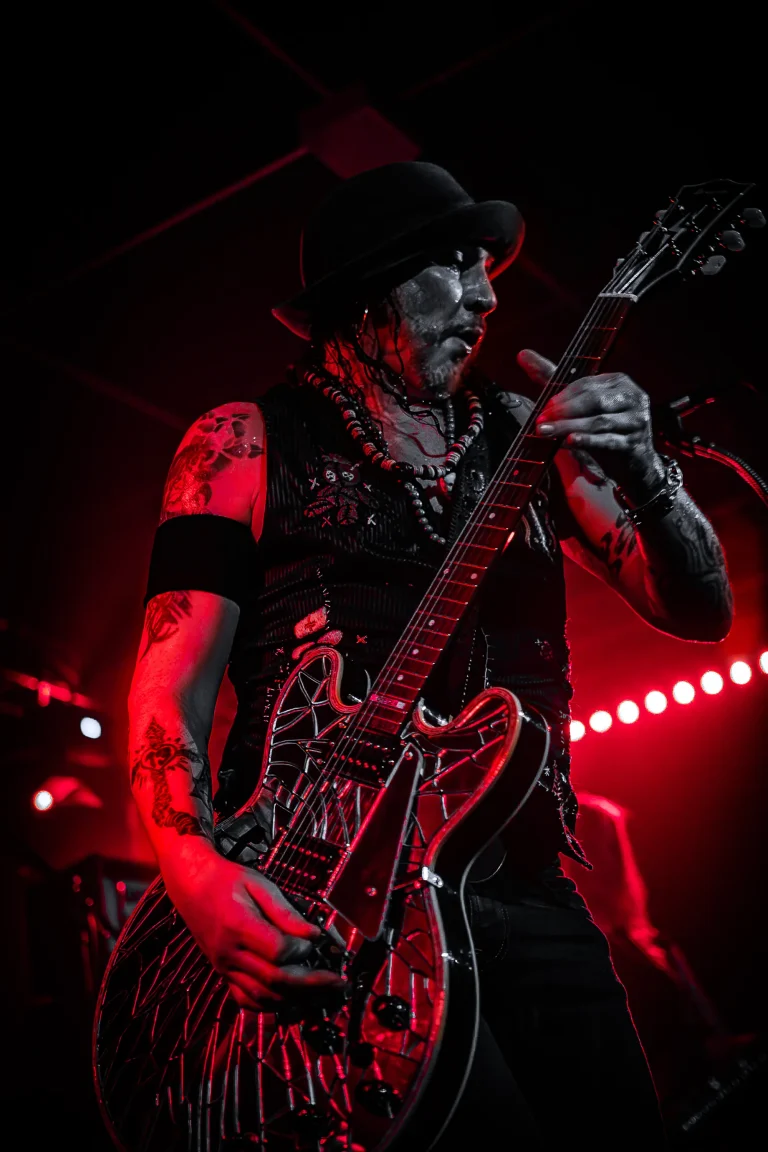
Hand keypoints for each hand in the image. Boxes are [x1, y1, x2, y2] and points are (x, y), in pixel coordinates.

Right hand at [161, 839, 344, 1010]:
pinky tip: (290, 999)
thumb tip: (313, 936)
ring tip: (321, 994)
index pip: (278, 951)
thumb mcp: (259, 885)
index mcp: (239, 926)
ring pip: (262, 997)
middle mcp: (230, 953)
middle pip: (275, 980)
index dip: (302, 950)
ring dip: (295, 999)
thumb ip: (286, 913)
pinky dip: (270, 1005)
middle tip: (338, 983)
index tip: (316, 939)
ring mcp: (224, 967)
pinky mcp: (223, 973)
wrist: (191, 884)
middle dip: (312, 985)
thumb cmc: (227, 880)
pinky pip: (246, 1000)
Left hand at [517, 348, 664, 500]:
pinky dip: (587, 440)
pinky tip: (570, 442)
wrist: (635, 461)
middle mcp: (632, 396)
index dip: (563, 396)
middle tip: (541, 421)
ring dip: (569, 426)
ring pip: (598, 421)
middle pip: (593, 400)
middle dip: (564, 411)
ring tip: (547, 432)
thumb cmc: (603, 427)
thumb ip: (551, 378)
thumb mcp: (579, 403)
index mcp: (618, 382)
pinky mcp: (635, 442)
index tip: (544, 408)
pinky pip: (608, 441)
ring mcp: (637, 419)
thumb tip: (522, 354)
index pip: (586, 384)